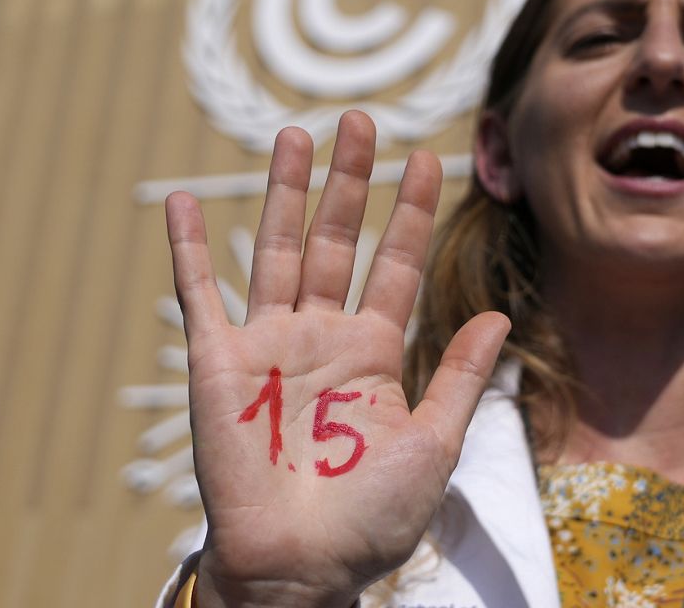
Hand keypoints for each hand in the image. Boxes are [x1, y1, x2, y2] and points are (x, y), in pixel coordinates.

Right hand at [165, 111, 509, 606]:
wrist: (305, 566)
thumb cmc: (373, 517)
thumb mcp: (435, 441)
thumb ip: (461, 374)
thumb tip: (500, 314)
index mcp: (373, 354)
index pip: (395, 265)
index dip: (410, 213)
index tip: (427, 158)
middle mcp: (321, 338)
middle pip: (335, 241)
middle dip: (348, 182)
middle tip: (360, 119)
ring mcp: (268, 345)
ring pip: (275, 250)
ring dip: (283, 192)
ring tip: (295, 133)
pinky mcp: (217, 363)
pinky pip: (199, 294)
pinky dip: (188, 248)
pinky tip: (182, 199)